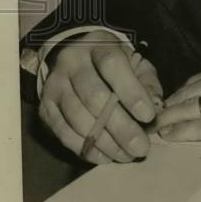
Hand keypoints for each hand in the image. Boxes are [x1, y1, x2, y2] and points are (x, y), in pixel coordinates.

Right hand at [39, 30, 162, 164]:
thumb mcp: (135, 63)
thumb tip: (155, 111)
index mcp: (99, 45)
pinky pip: (64, 134)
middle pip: (94, 97)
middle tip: (141, 147)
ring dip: (106, 143)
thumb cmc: (113, 65)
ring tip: (127, 155)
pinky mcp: (45, 108)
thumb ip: (148, 83)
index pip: (112, 65)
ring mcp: (55, 86)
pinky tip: (107, 156)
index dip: (131, 92)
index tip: (148, 116)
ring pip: (78, 119)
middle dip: (121, 127)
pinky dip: (87, 149)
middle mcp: (71, 62)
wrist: (73, 58)